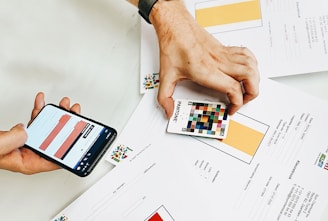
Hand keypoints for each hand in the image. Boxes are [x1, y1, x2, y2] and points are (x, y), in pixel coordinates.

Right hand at [0, 92, 80, 174]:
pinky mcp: (21, 134)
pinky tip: (42, 102)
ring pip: (48, 129)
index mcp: (29, 163)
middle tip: (75, 112)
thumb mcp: (0, 147)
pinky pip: (34, 122)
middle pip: (56, 141)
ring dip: (56, 115)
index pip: (56, 159)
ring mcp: (27, 143)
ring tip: (63, 104)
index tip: (81, 139)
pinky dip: (39, 110)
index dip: (71, 150)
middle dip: (68, 125)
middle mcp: (31, 153)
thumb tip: (27, 129)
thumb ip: (14, 140)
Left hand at [150, 0, 259, 117]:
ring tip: (247, 88)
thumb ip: (164, 97)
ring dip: (254, 79)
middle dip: (251, 93)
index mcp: (207, 71)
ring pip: (251, 64)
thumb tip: (168, 111)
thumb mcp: (165, 75)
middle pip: (249, 77)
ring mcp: (223, 54)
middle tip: (243, 101)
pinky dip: (251, 63)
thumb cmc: (173, 46)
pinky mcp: (224, 48)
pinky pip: (246, 54)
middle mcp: (219, 62)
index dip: (237, 103)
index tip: (231, 109)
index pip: (233, 89)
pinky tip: (245, 70)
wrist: (175, 26)